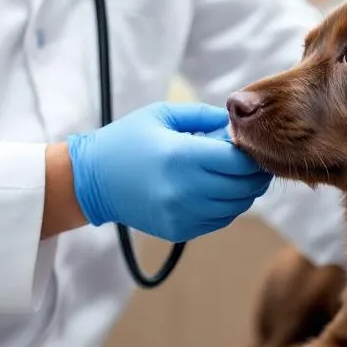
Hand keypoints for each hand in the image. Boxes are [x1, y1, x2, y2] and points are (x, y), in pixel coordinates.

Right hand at [67, 102, 271, 241]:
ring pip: (236, 208)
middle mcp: (184, 190)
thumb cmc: (127, 141)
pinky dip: (227, 207)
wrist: (92, 181)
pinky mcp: (179, 230)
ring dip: (244, 192)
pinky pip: (219, 221)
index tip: (251, 145)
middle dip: (254, 174)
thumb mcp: (162, 115)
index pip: (238, 162)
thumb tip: (236, 124)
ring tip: (238, 176)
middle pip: (242, 188)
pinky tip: (219, 191)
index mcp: (181, 156)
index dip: (251, 154)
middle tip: (254, 161)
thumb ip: (203, 115)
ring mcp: (182, 214)